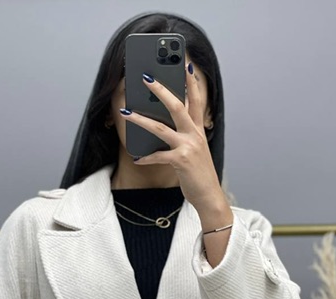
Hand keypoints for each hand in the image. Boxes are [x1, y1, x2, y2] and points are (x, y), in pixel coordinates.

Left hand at [119, 64, 226, 213]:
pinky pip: (158, 155)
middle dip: (161, 90)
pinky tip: (136, 158)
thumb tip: (162, 125)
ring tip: (126, 112)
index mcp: (199, 130)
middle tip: (146, 77)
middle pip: (177, 105)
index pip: (197, 100)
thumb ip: (184, 136)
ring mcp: (188, 146)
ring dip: (140, 119)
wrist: (209, 195)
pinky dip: (146, 157)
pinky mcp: (181, 160)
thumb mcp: (195, 150)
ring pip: (160, 127)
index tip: (185, 65)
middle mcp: (195, 134)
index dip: (191, 82)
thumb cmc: (198, 173)